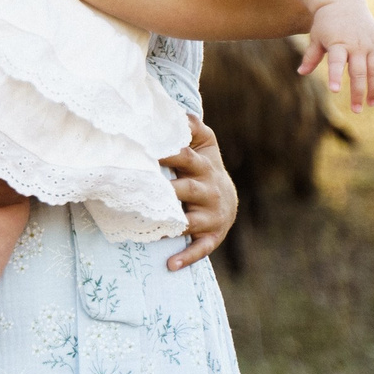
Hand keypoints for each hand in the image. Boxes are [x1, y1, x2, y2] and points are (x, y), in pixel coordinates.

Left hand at [161, 116, 236, 271]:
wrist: (227, 198)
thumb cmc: (205, 167)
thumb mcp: (204, 143)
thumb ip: (191, 126)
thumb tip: (176, 109)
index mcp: (202, 167)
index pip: (186, 158)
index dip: (170, 154)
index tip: (148, 151)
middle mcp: (208, 191)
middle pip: (188, 190)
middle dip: (171, 190)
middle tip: (147, 191)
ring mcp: (210, 216)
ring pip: (192, 221)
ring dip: (176, 225)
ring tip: (156, 228)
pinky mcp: (212, 237)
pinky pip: (200, 249)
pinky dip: (186, 257)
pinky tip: (169, 265)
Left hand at [299, 0, 373, 111]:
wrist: (343, 0)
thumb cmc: (325, 22)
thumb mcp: (316, 37)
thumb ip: (310, 55)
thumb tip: (301, 73)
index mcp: (338, 42)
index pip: (336, 62)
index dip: (336, 76)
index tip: (335, 91)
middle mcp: (356, 44)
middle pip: (359, 71)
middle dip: (358, 92)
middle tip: (356, 110)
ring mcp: (370, 43)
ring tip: (370, 104)